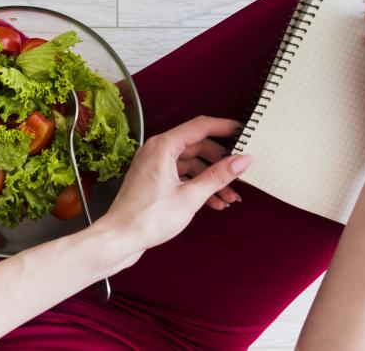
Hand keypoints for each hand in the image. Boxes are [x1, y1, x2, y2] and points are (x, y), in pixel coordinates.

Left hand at [96, 116, 250, 264]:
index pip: (200, 126)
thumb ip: (218, 176)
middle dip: (220, 162)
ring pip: (191, 164)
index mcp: (163, 146)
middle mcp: (157, 150)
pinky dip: (198, 186)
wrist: (120, 238)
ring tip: (230, 196)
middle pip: (197, 146)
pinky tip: (215, 202)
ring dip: (211, 178)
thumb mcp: (191, 197)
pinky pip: (182, 175)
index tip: (244, 131)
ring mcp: (155, 165)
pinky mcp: (154, 179)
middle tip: (240, 173)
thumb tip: (241, 161)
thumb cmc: (148, 218)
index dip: (224, 127)